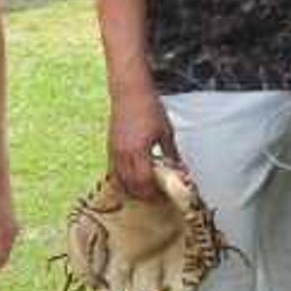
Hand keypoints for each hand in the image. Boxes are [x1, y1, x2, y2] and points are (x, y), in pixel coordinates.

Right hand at [107, 87, 168, 201]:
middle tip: (156, 198)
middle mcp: (123, 154)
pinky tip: (132, 179)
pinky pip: (113, 170)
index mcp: (138, 151)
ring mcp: (113, 151)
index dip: (153, 192)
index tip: (163, 197)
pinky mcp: (109, 147)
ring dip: (131, 188)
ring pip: (119, 179)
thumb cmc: (150, 109)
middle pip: (130, 184)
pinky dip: (122, 178)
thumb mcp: (166, 132)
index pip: (144, 181)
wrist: (129, 92)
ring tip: (145, 191)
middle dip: (143, 194)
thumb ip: (171, 153)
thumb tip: (181, 170)